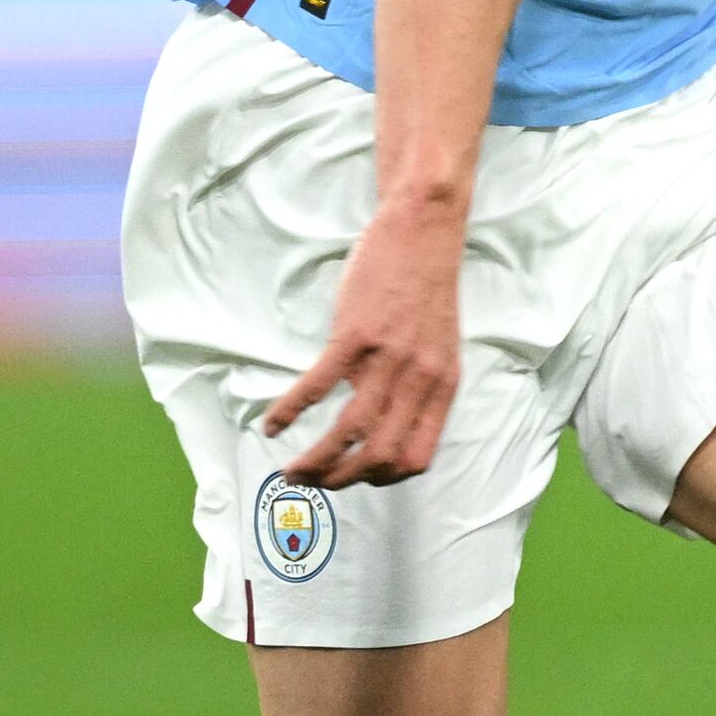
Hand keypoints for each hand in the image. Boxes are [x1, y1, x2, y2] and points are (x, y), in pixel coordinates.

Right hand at [261, 200, 464, 489]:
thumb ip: (419, 386)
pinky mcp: (356, 335)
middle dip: (342, 481)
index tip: (357, 477)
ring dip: (314, 461)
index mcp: (443, 387)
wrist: (424, 232)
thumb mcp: (439, 346)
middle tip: (313, 483)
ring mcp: (388, 359)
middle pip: (380, 455)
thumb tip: (385, 420)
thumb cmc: (426, 289)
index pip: (417, 458)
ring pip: (348, 432)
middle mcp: (420, 380)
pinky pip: (318, 387)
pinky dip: (291, 412)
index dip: (384, 478)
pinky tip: (273, 424)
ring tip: (290, 470)